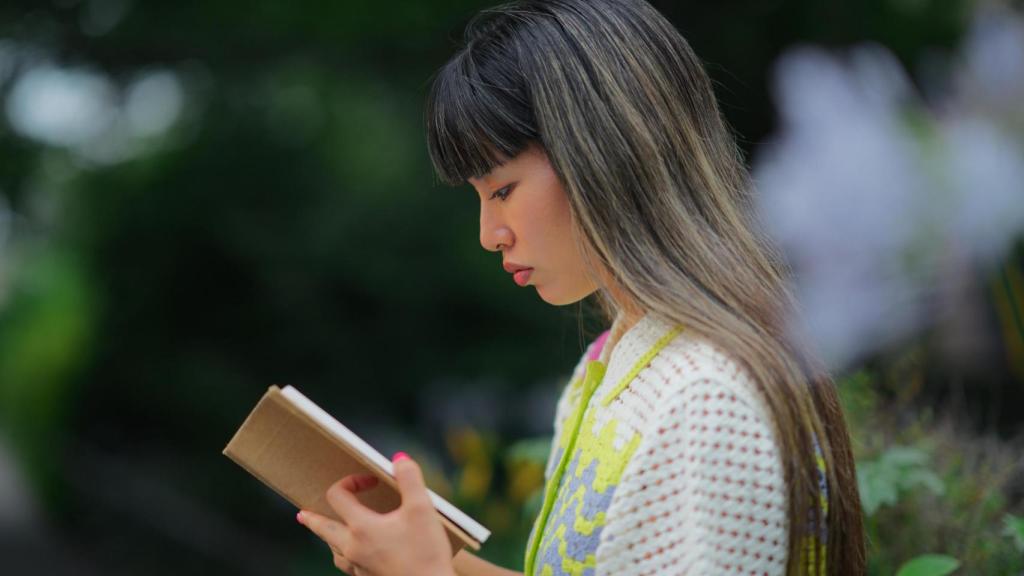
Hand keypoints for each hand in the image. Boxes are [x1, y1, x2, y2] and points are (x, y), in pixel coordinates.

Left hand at [297, 452, 456, 575]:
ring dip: (329, 538)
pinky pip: (349, 566)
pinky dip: (347, 555)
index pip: (338, 496)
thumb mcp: (423, 508)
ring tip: (330, 534)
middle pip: (323, 530)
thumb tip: (398, 459)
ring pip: (334, 551)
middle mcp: (353, 549)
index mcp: (361, 528)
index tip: (371, 481)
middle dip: (313, 519)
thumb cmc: (426, 554)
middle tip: (302, 515)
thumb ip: (409, 478)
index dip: (350, 481)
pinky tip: (357, 556)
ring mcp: (359, 568)